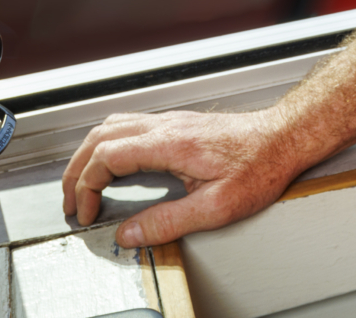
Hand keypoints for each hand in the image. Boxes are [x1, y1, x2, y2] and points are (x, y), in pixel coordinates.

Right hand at [60, 109, 303, 246]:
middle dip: (75, 170)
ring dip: (89, 155)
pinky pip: (129, 126)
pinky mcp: (179, 125)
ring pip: (112, 126)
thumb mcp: (216, 207)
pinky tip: (114, 165)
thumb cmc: (260, 165)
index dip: (85, 186)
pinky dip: (108, 145)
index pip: (106, 156)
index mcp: (169, 143)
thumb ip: (168, 222)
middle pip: (100, 137)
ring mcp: (171, 122)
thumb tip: (129, 234)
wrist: (285, 137)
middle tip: (70, 201)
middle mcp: (165, 126)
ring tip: (83, 185)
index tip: (85, 212)